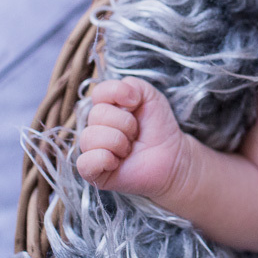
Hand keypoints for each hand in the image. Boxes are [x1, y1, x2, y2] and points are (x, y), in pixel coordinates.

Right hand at [76, 77, 186, 198]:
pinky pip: (85, 162)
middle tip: (136, 134)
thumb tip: (119, 95)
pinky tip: (117, 162)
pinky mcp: (93, 172)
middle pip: (97, 114)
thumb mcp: (150, 96)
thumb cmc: (158, 127)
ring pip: (90, 137)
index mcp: (105, 108)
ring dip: (118, 142)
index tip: (136, 105)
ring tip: (130, 149)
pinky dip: (103, 160)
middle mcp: (95, 127)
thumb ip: (132, 84)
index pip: (99, 93)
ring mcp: (92, 149)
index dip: (120, 96)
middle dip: (125, 123)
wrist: (172, 157)